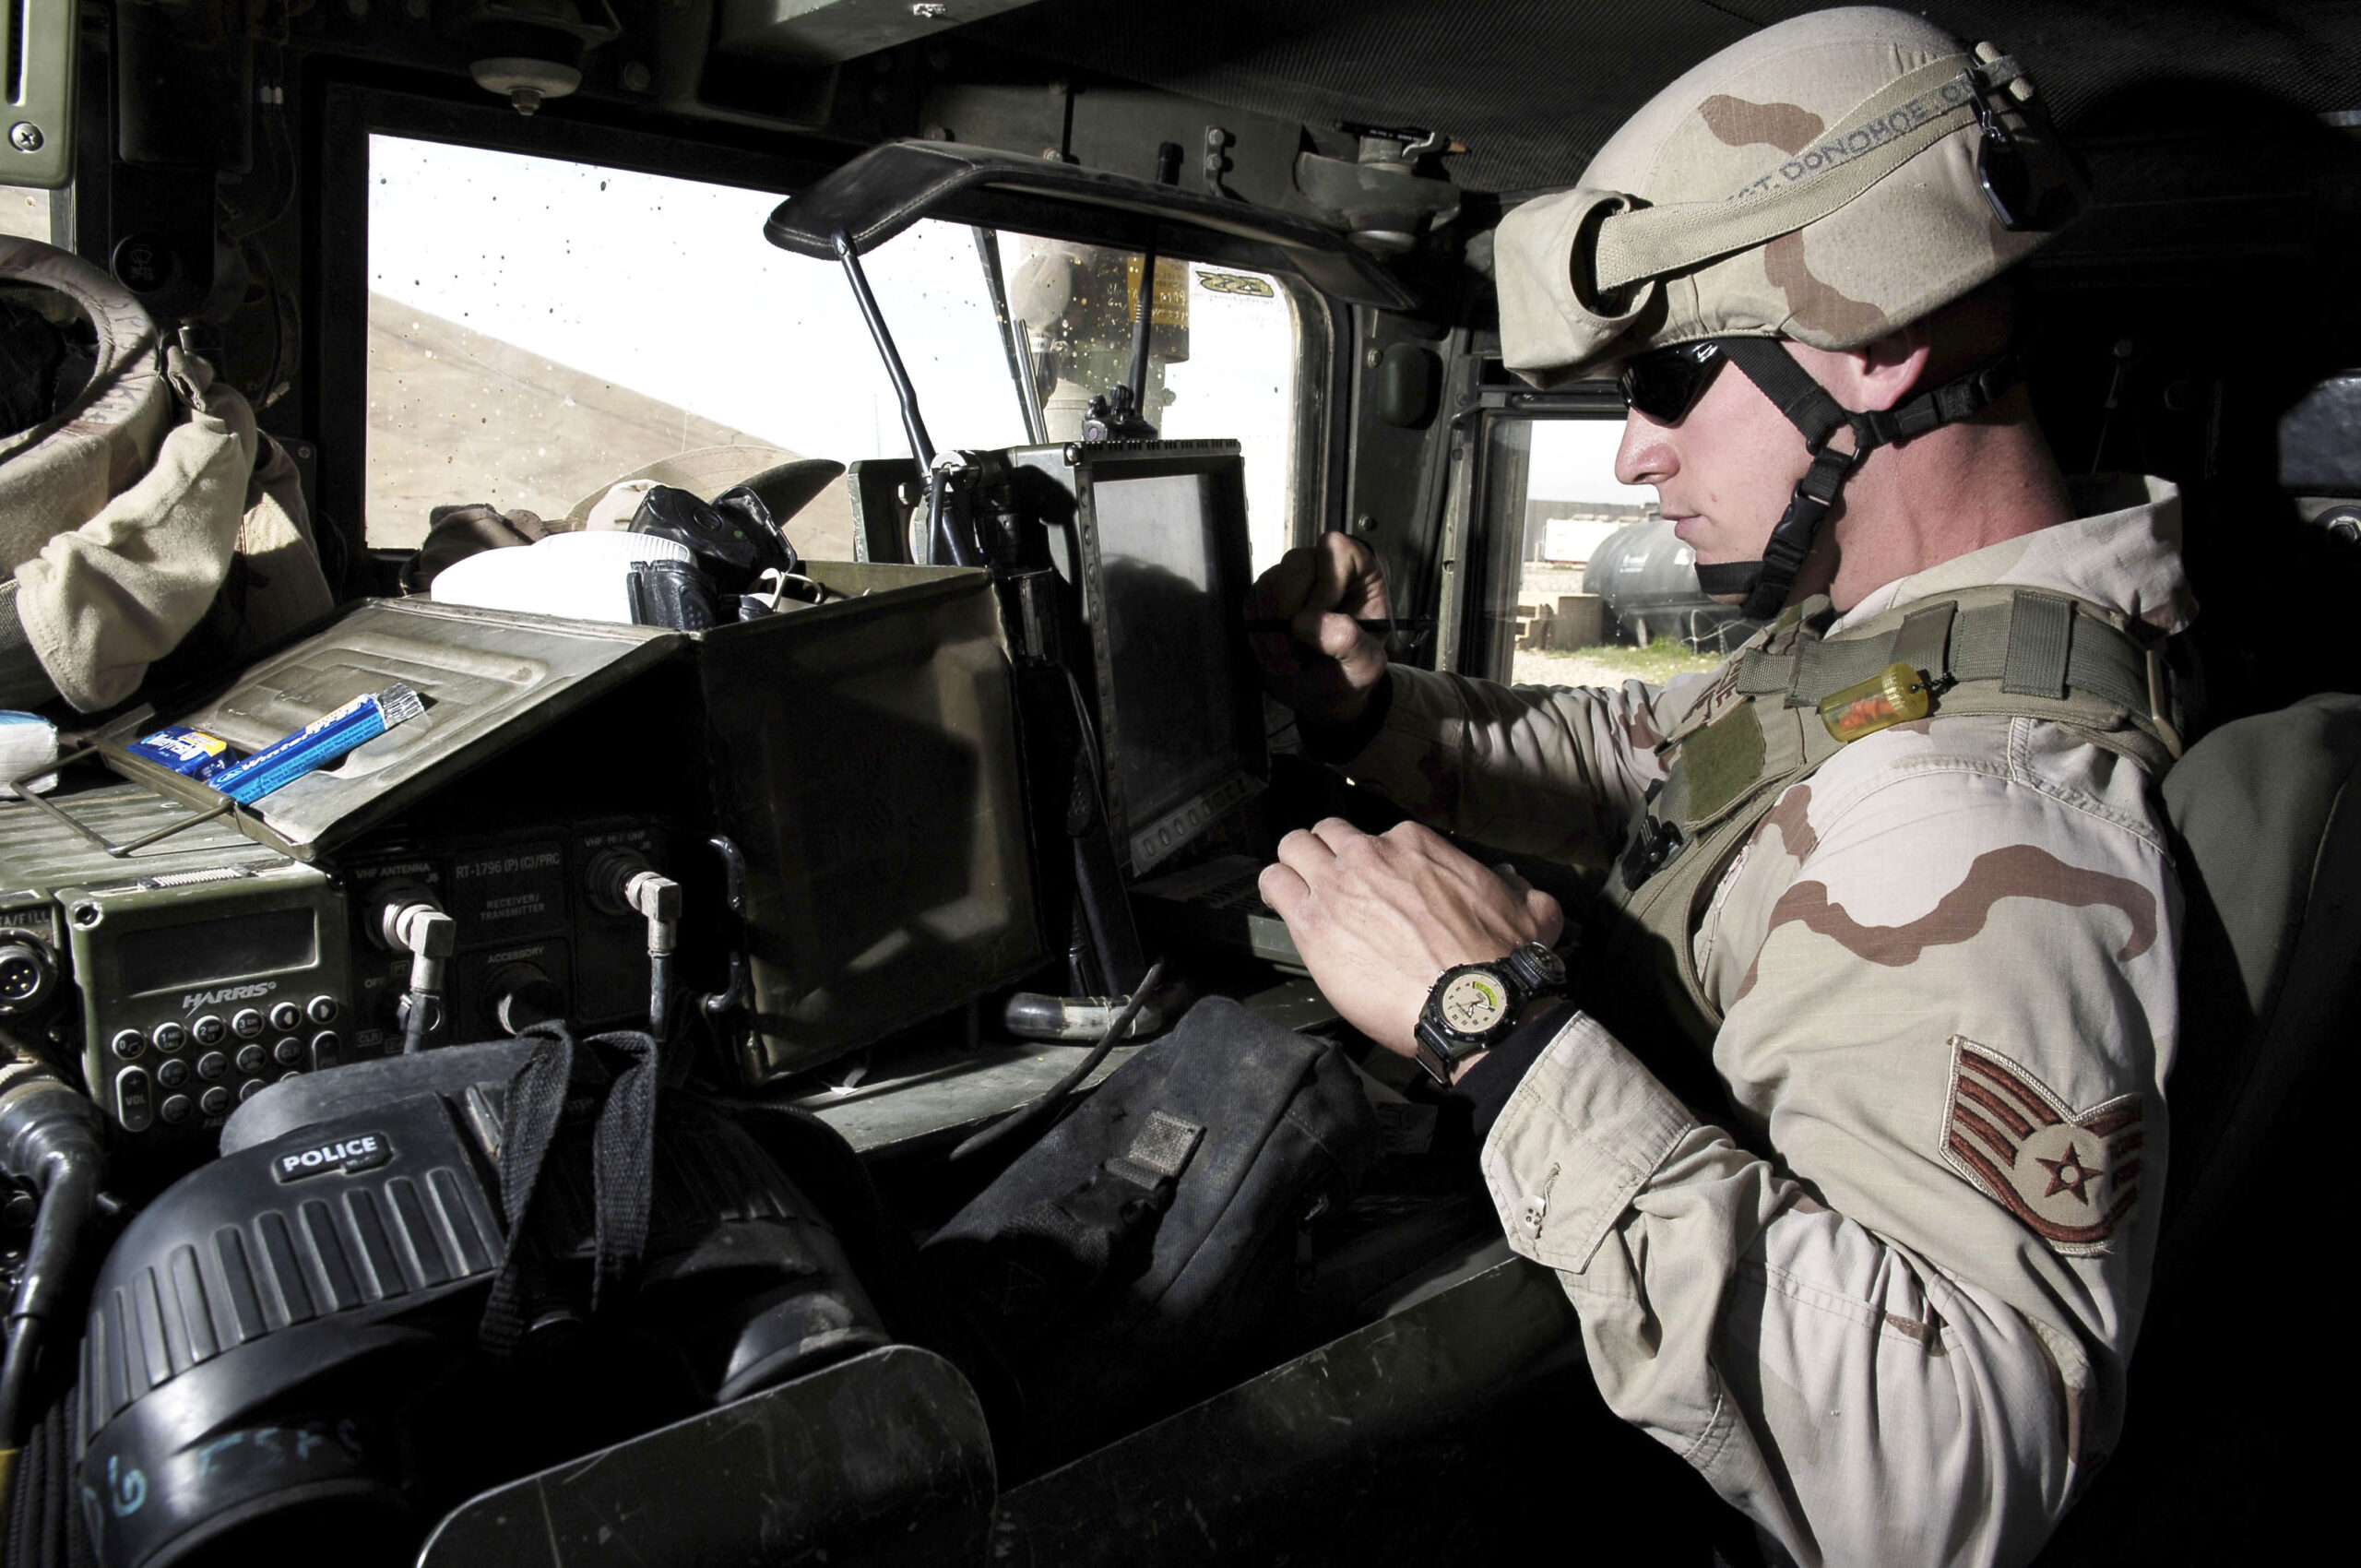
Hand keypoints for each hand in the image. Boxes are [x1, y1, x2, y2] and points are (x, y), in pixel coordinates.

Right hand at [1244, 531, 1390, 726]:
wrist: (1322, 696)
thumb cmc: (1350, 674)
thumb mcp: (1365, 665)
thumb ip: (1349, 642)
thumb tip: (1308, 622)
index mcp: (1360, 573)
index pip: (1337, 550)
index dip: (1326, 584)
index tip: (1321, 621)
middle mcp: (1324, 568)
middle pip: (1296, 564)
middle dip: (1289, 613)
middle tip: (1295, 654)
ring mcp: (1293, 580)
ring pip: (1270, 583)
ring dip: (1272, 630)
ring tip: (1288, 662)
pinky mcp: (1266, 596)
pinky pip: (1252, 603)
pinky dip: (1259, 636)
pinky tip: (1276, 657)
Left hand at [1258, 819, 1564, 1058]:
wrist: (1472, 1003)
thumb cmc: (1500, 961)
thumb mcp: (1532, 912)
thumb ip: (1523, 892)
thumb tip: (1524, 889)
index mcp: (1416, 844)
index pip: (1381, 836)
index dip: (1377, 862)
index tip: (1380, 887)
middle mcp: (1372, 853)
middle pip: (1328, 833)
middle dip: (1327, 853)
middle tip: (1332, 883)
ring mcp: (1337, 884)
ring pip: (1293, 847)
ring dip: (1294, 864)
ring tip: (1299, 890)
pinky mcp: (1312, 921)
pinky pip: (1273, 884)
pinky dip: (1274, 891)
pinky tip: (1283, 906)